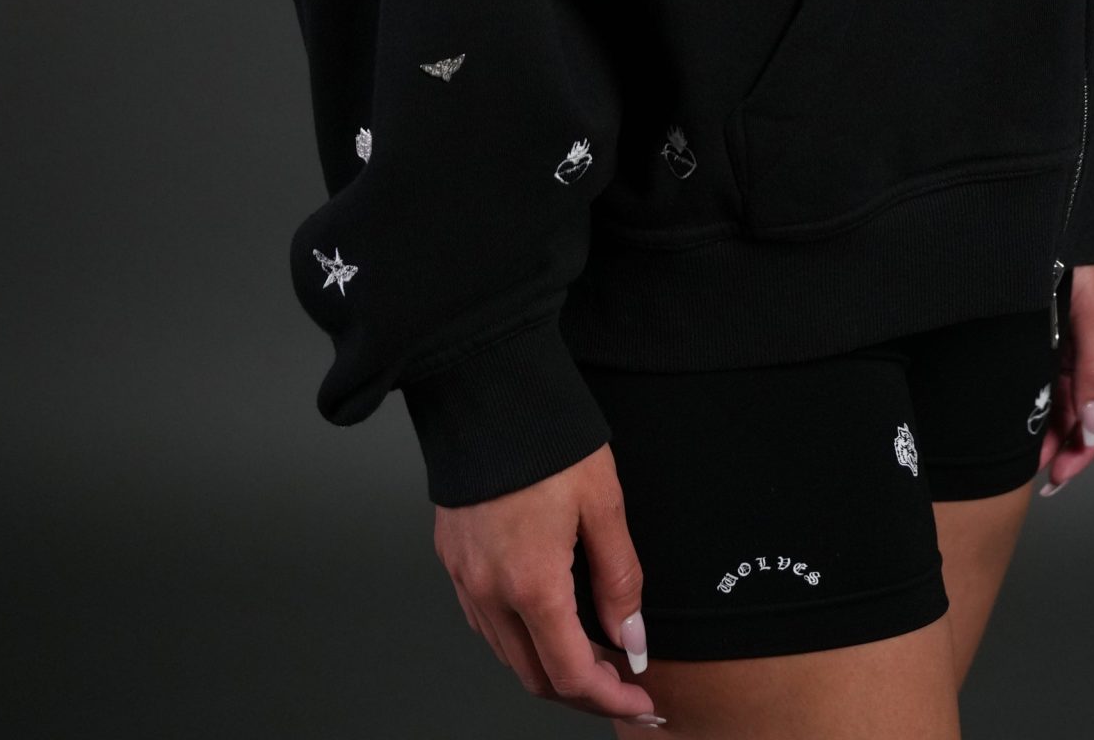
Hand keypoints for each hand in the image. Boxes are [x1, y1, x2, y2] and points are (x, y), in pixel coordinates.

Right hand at [434, 442, 663, 721]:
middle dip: (583, 693)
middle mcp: (488, 591)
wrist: (488, 391)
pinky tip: (548, 623)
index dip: (610, 700)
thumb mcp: (604, 503)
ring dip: (550, 667)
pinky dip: (519, 639)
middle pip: (535, 677)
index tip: (641, 703)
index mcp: (530, 583)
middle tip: (622, 686)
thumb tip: (631, 639)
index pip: (570, 674)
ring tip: (593, 655)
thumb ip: (619, 579)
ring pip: (507, 654)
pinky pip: (485, 623)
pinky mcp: (452, 559)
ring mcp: (464, 577)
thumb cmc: (549, 439)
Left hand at [1038, 261, 1093, 491]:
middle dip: (1064, 446)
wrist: (1060, 225)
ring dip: (1050, 429)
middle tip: (1040, 475)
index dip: (1086, 447)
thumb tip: (1090, 425)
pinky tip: (1024, 420)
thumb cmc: (1086, 264)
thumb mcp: (1093, 317)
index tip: (1064, 472)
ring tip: (1026, 456)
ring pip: (1062, 399)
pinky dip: (1039, 402)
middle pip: (1081, 413)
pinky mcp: (1051, 336)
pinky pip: (1047, 379)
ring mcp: (1072, 346)